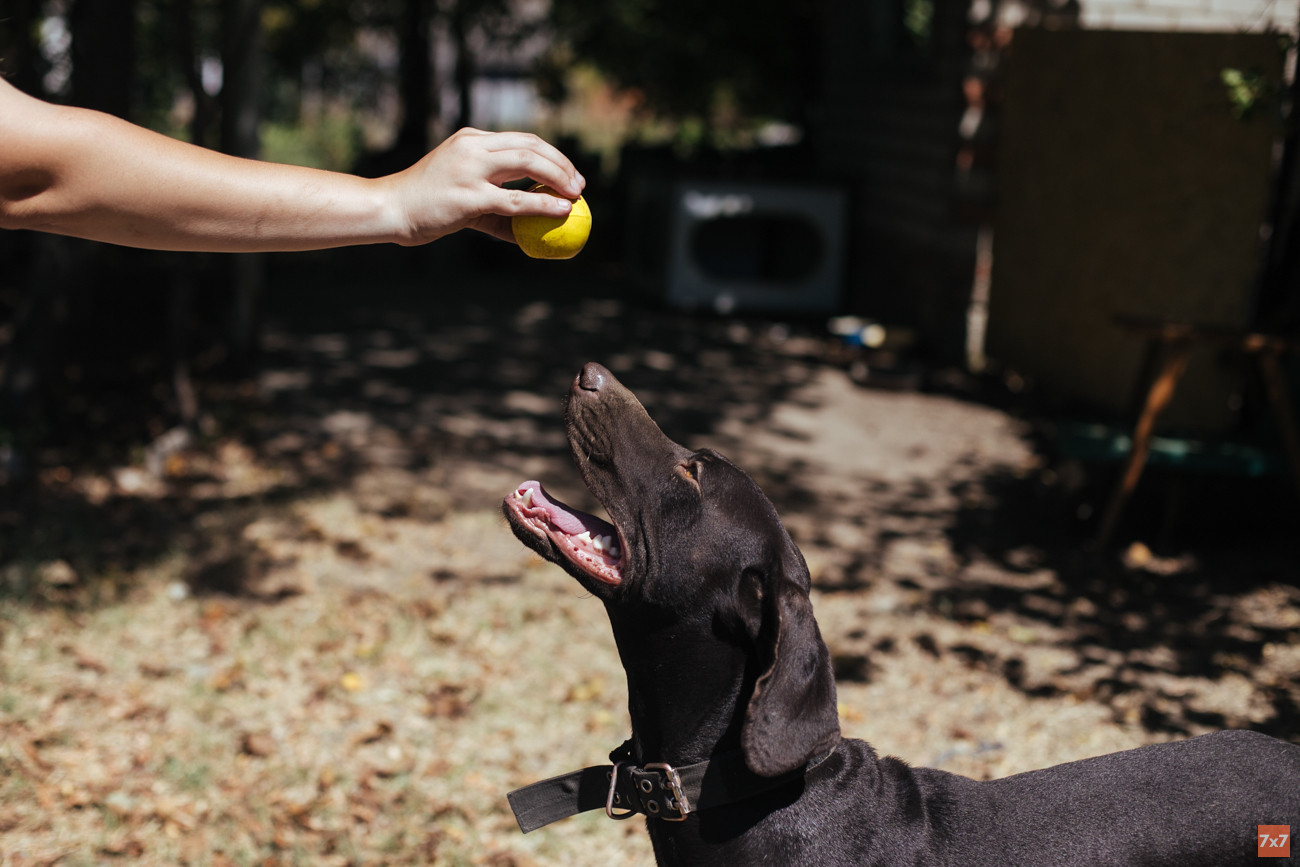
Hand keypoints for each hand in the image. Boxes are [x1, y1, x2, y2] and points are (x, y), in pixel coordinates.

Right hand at [385, 128, 585, 245]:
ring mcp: (471, 169)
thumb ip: (495, 204)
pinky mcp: (470, 196)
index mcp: (472, 140)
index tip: (569, 175)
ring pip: (529, 163)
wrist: (390, 209)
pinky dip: (543, 205)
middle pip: (532, 146)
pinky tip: (560, 211)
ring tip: (575, 196)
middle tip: (579, 185)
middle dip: (562, 164)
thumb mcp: (462, 192)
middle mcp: (473, 147)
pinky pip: (515, 200)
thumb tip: (528, 227)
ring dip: (559, 179)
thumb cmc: (426, 205)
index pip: (523, 139)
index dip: (553, 155)